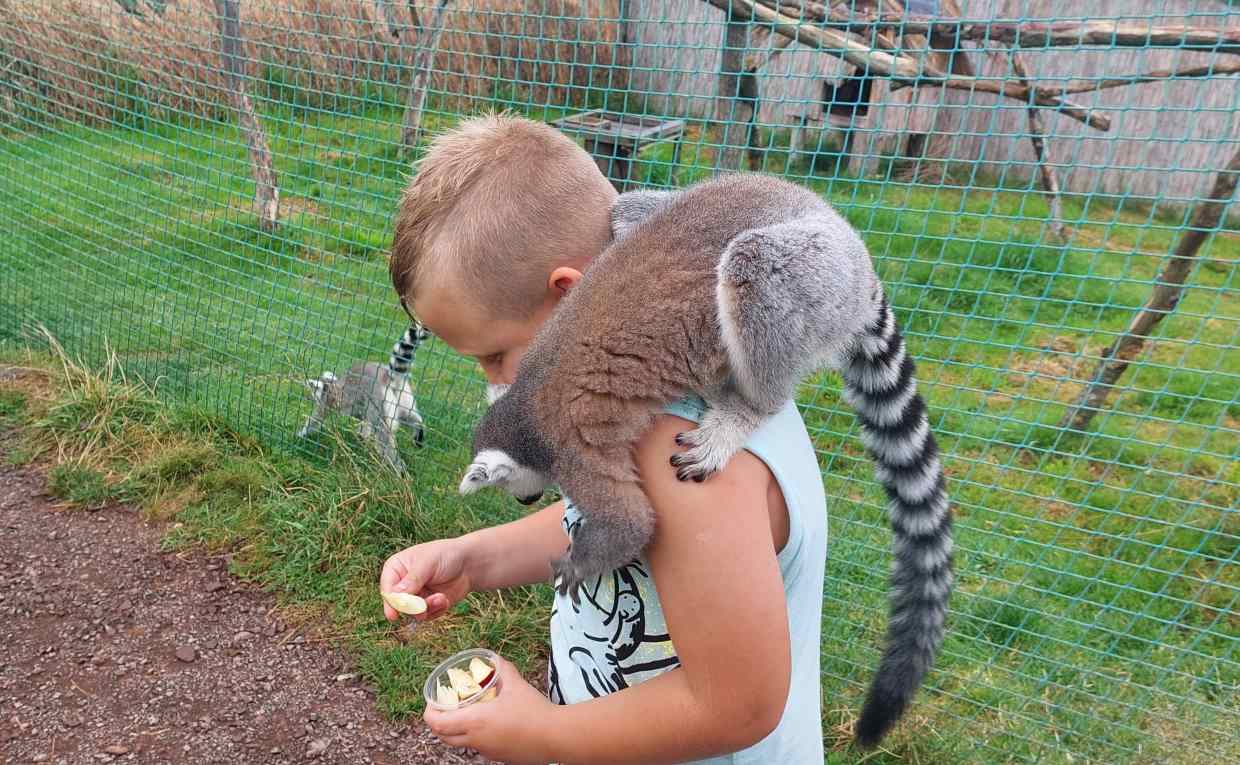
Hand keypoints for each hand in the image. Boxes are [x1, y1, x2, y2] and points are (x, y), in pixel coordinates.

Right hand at [379, 538, 473, 621]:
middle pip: (398, 605)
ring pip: (412, 613)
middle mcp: (402, 584)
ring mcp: (414, 596)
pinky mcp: (427, 606)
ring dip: (427, 608)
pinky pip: (426, 616)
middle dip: (412, 608)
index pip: (387, 588)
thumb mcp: (428, 563)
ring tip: (440, 598)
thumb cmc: (446, 555)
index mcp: (396, 568)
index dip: (390, 602)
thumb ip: (413, 579)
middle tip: (423, 607)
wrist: (468, 564)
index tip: (394, 615)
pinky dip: (436, 610)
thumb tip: (396, 595)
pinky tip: (445, 600)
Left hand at [424, 656, 556, 764]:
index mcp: (475, 721)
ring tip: (467, 714)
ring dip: (457, 730)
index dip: (429, 712)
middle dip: (439, 723)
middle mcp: (476, 739)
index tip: (432, 701)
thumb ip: (503, 669)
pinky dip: (475, 736)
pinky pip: (479, 747)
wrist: (555, 736)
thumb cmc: (534, 711)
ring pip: (461, 743)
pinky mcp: (498, 757)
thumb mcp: (516, 684)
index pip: (437, 723)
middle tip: (445, 708)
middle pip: (444, 737)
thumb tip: (495, 659)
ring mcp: (486, 751)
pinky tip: (490, 725)